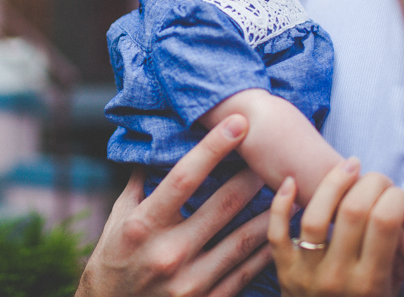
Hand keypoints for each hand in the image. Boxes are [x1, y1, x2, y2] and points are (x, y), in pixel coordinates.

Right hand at [76, 114, 272, 296]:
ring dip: (272, 212)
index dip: (213, 147)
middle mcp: (168, 253)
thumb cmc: (113, 261)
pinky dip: (266, 249)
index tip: (237, 122)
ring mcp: (189, 282)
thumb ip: (139, 182)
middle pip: (223, 205)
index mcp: (144, 225)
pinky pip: (245, 272)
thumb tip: (154, 144)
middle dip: (253, 176)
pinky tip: (282, 230)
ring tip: (291, 189)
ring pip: (243, 240)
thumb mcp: (117, 219)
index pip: (184, 177)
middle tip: (275, 153)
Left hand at [269, 158, 403, 296]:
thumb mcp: (391, 290)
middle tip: (377, 177)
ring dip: (333, 182)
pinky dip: (280, 204)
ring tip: (350, 166)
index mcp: (371, 283)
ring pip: (315, 215)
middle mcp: (338, 276)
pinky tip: (291, 182)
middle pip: (354, 211)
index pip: (386, 222)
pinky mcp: (283, 271)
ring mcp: (306, 273)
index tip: (399, 194)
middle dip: (371, 182)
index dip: (396, 197)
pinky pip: (276, 232)